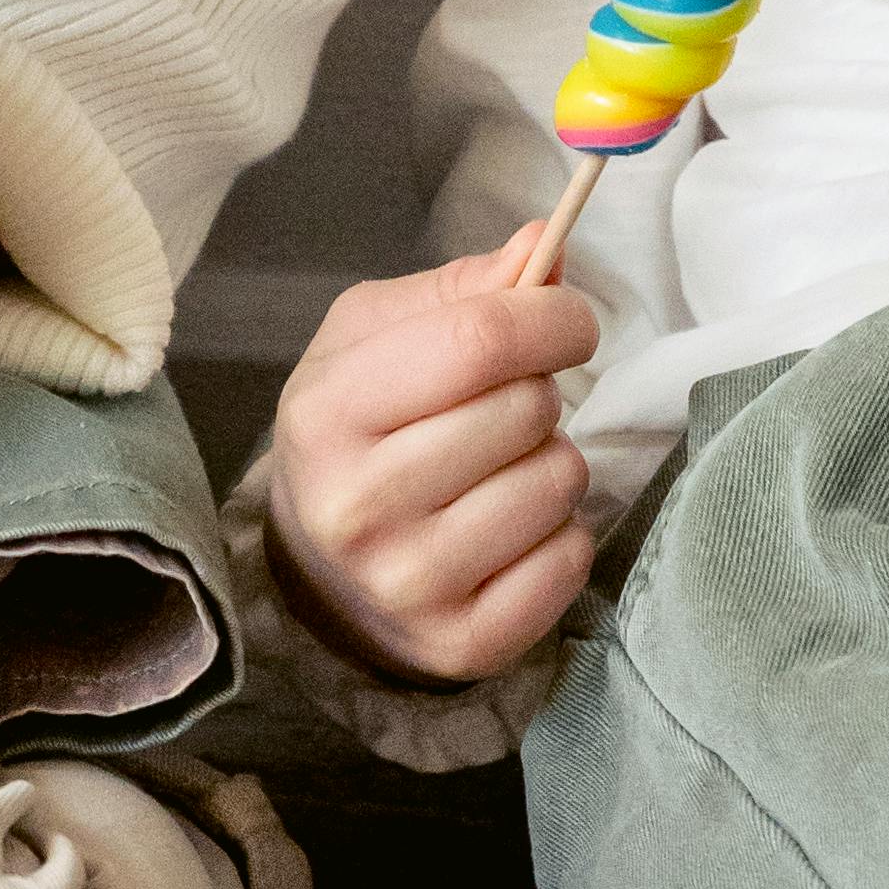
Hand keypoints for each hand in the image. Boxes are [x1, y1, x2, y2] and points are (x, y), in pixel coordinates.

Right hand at [263, 246, 599, 687]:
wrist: (319, 572)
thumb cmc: (359, 429)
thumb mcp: (375, 338)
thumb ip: (462, 289)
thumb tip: (549, 244)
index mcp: (328, 410)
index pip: (479, 341)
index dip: (550, 316)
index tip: (567, 321)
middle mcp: (358, 505)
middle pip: (524, 410)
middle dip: (539, 391)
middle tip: (505, 407)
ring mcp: (408, 584)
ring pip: (556, 483)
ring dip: (551, 461)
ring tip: (503, 468)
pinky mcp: (460, 644)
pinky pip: (569, 559)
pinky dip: (561, 534)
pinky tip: (513, 528)